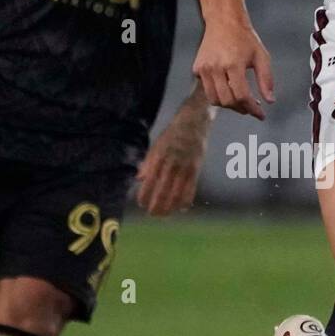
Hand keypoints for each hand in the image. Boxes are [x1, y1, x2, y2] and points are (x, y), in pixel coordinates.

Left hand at [136, 99, 209, 215]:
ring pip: (176, 192)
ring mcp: (184, 166)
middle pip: (162, 190)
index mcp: (159, 157)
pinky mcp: (196, 168)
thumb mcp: (157, 145)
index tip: (141, 204)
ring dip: (170, 206)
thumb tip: (139, 179)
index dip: (145, 194)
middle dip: (157, 205)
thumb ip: (148, 162)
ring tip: (165, 214)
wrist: (194, 120)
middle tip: (152, 214)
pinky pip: (191, 188)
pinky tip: (181, 208)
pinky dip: (186, 200)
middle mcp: (171, 163)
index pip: (149, 181)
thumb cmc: (173, 133)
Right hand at [192, 18, 273, 119]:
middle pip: (227, 101)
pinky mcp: (197, 68)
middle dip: (241, 108)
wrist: (223, 21)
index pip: (241, 96)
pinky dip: (218, 93)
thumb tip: (270, 101)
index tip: (261, 115)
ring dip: (228, 104)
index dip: (252, 109)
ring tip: (240, 100)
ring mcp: (204, 68)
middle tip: (251, 107)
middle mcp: (215, 67)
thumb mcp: (262, 56)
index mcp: (233, 64)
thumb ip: (267, 80)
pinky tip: (228, 86)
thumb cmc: (245, 38)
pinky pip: (207, 89)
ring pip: (214, 99)